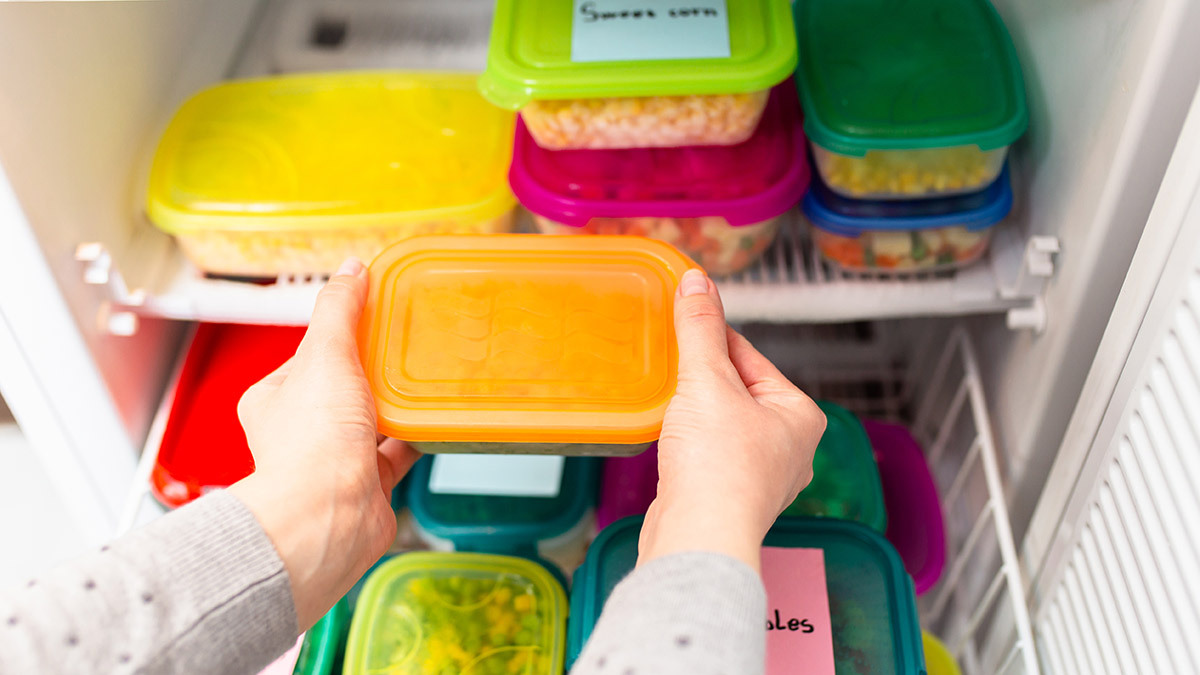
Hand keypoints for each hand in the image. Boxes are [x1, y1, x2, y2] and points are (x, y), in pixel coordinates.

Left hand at [229, 258, 421, 629]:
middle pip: (345, 385)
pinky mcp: (367, 483)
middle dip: (374, 368)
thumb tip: (351, 269)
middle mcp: (300, 430)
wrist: (329, 520)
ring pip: (371, 419)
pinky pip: (397, 450)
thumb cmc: (312, 446)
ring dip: (396, 402)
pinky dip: (416, 435)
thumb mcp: (326, 356)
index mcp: (273, 398)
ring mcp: (335, 459)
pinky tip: (434, 418)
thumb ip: (339, 311)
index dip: (342, 333)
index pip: (310, 353)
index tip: (374, 315)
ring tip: (425, 377)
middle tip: (407, 344)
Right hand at [640, 269, 825, 571]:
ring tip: (667, 406)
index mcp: (800, 415)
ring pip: (721, 422)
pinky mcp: (729, 497)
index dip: (710, 337)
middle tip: (668, 365)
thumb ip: (700, 328)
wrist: (699, 538)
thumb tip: (696, 281)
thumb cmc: (718, 466)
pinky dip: (687, 442)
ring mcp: (761, 477)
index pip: (749, 356)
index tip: (681, 320)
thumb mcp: (706, 381)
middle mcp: (790, 448)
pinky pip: (708, 453)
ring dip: (691, 411)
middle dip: (700, 377)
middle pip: (735, 389)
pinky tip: (669, 442)